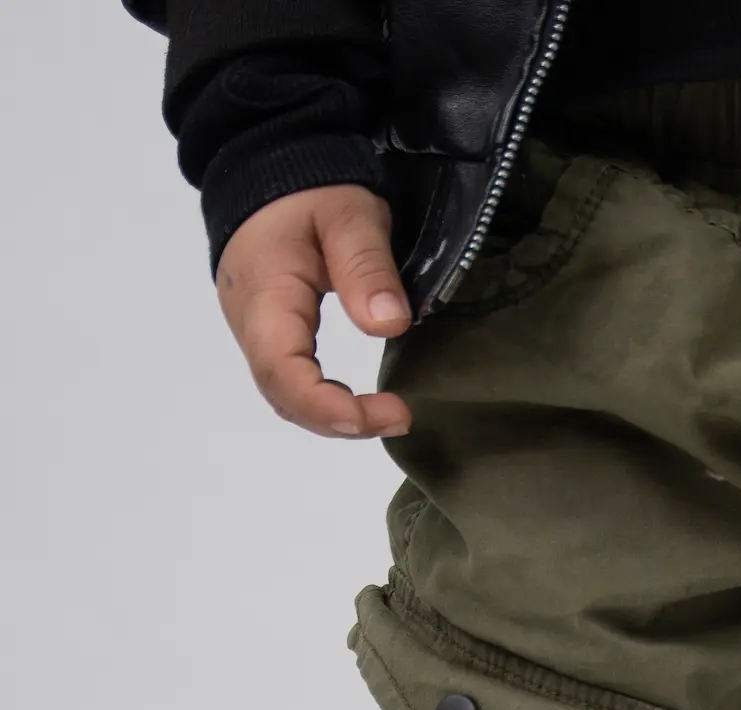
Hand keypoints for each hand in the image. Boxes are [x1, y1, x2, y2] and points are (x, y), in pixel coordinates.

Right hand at [216, 185, 412, 439]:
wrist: (269, 166)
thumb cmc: (308, 187)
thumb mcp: (349, 212)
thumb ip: (366, 265)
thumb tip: (388, 326)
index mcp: (264, 293)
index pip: (283, 371)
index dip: (328, 408)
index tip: (387, 413)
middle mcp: (250, 321)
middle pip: (282, 394)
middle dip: (338, 420)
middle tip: (399, 416)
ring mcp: (255, 329)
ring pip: (283, 394)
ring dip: (331, 416)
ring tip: (387, 413)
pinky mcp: (269, 330)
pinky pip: (288, 378)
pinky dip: (323, 400)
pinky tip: (358, 402)